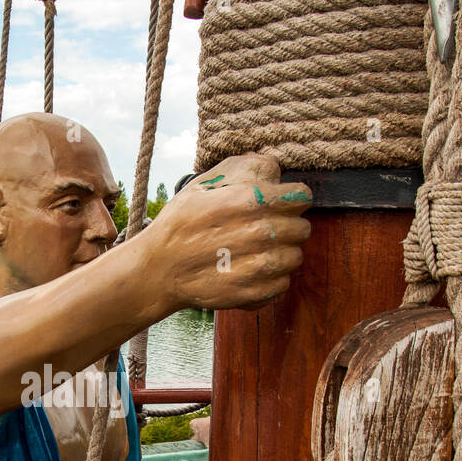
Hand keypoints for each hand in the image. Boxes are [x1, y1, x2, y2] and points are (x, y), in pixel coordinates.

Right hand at [146, 153, 310, 311]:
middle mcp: (260, 232)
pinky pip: (283, 283)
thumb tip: (275, 171)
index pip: (302, 196)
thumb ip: (247, 168)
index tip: (278, 204)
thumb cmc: (181, 223)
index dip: (290, 198)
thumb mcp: (205, 183)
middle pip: (302, 228)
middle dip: (286, 226)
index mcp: (252, 199)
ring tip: (255, 252)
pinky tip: (248, 271)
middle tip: (262, 230)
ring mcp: (260, 266)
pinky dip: (270, 279)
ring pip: (295, 257)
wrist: (159, 269)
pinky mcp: (256, 292)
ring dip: (280, 254)